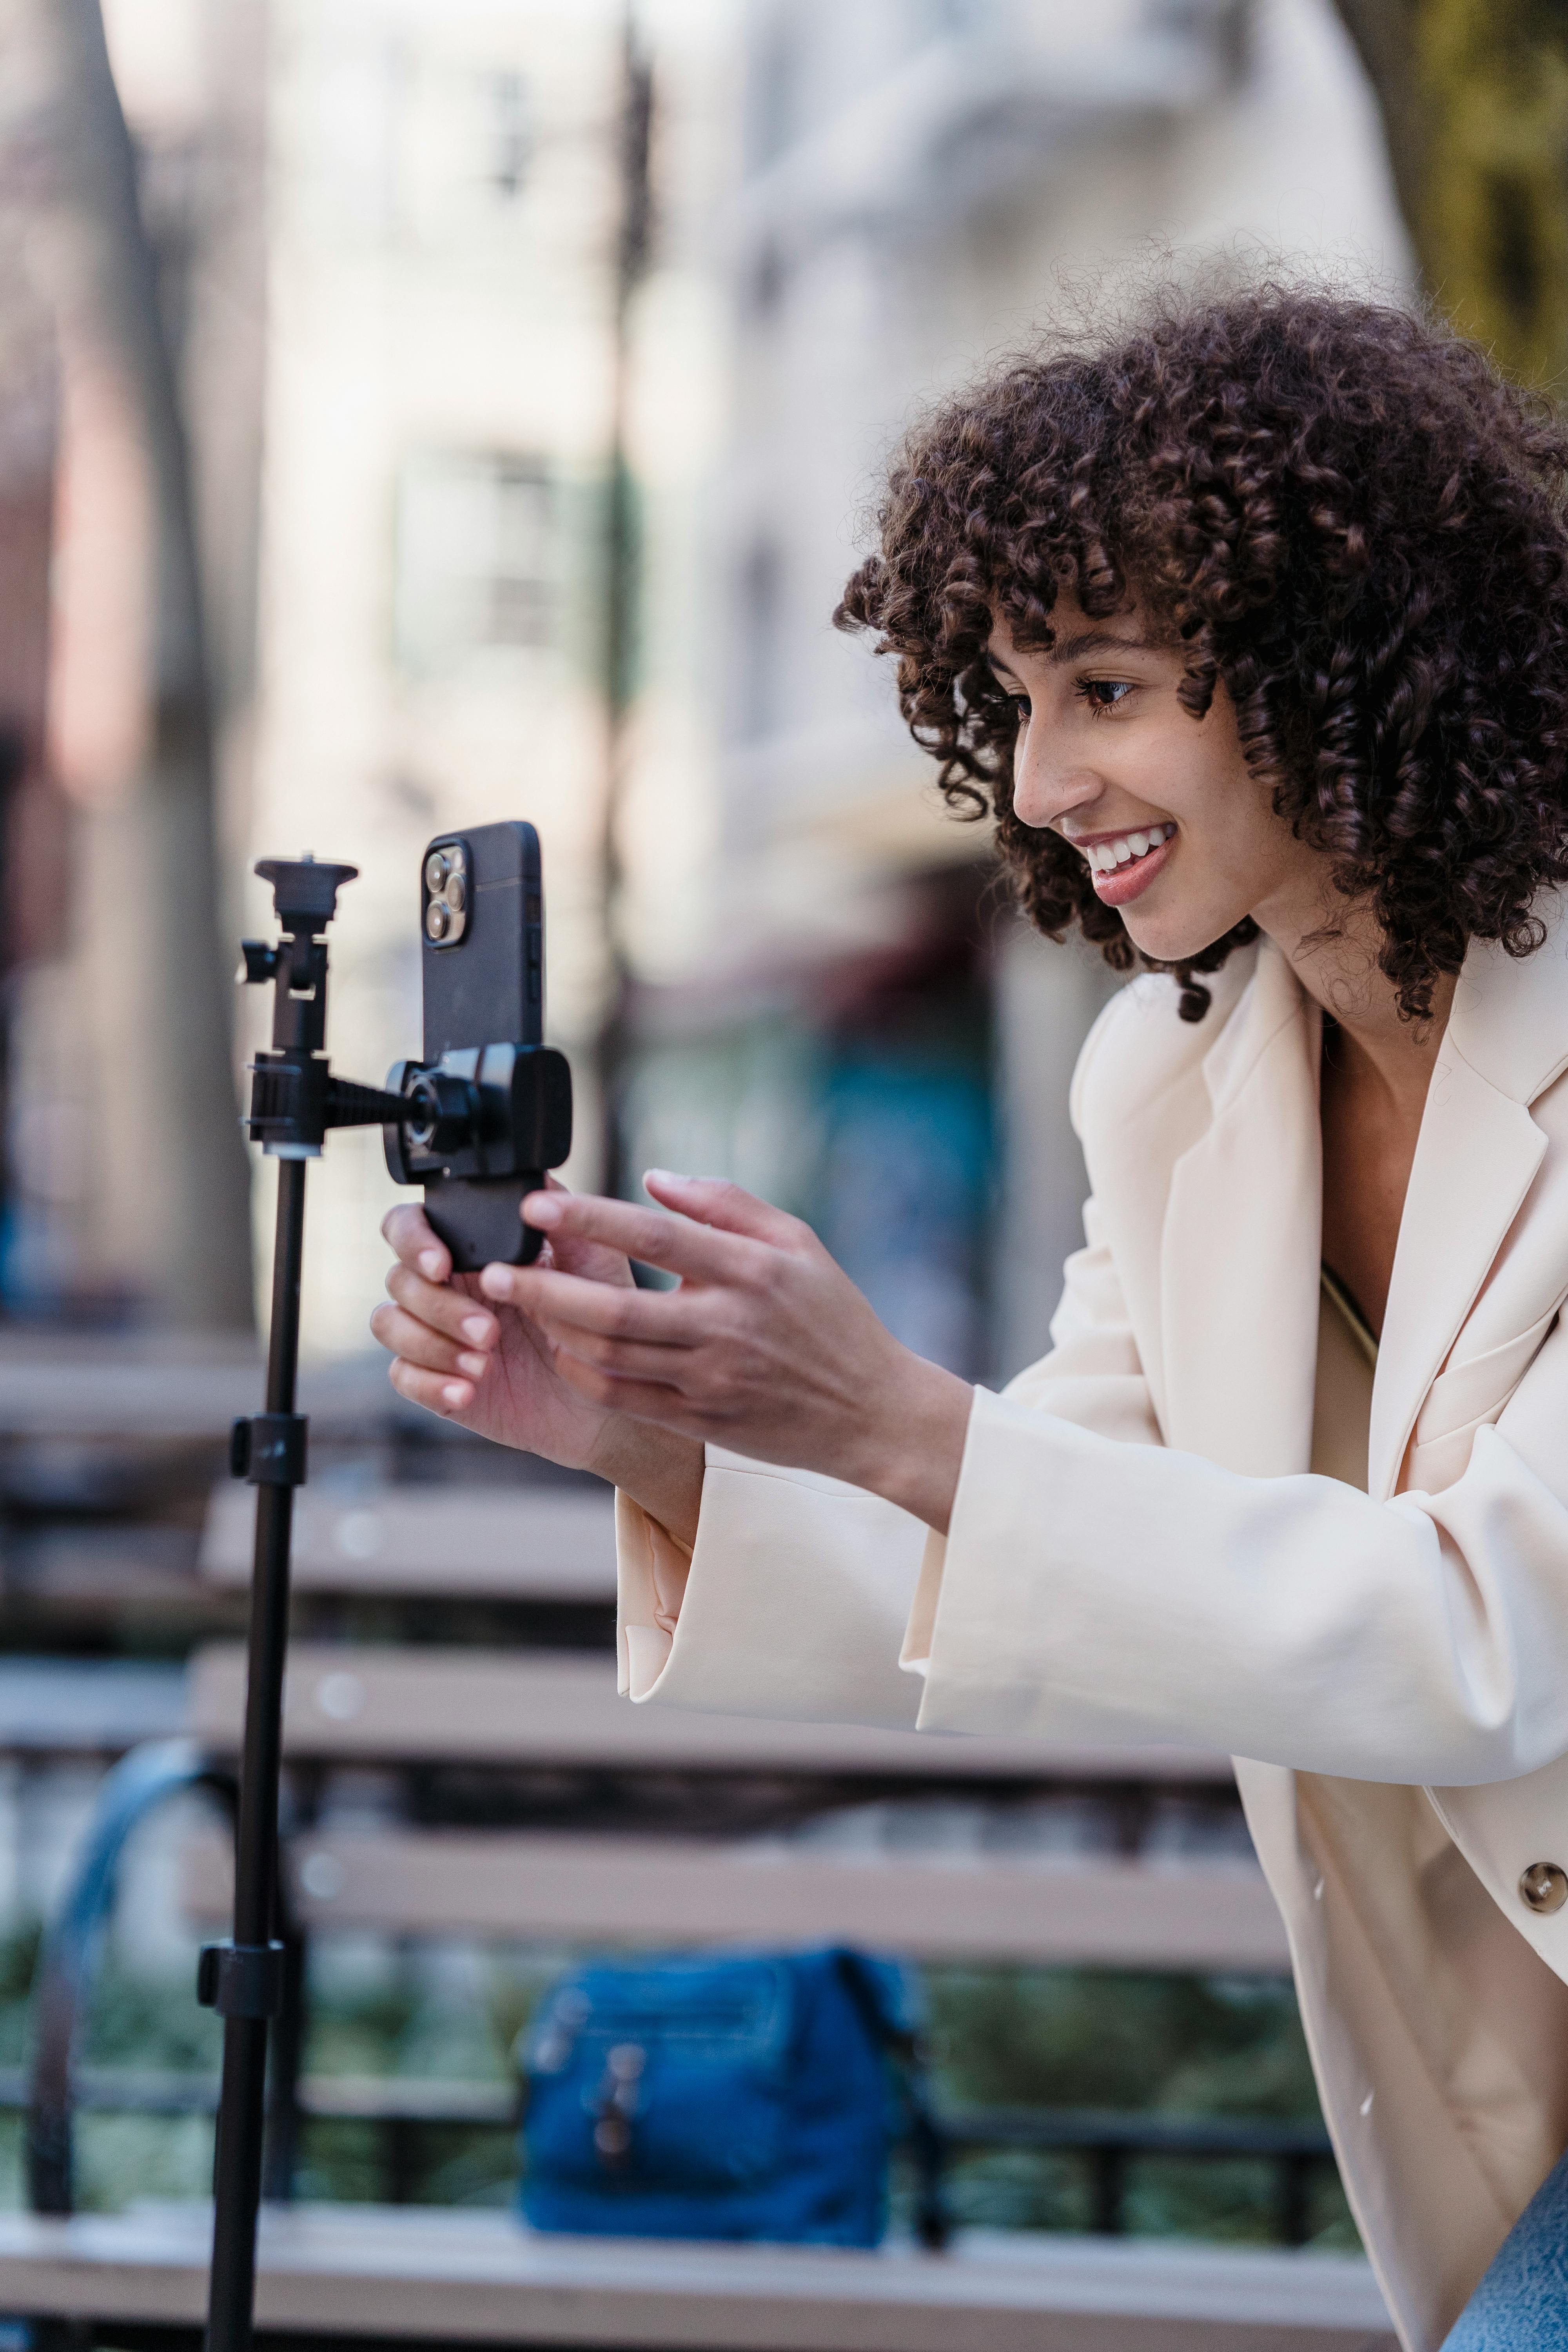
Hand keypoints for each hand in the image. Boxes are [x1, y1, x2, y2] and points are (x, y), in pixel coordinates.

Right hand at [371, 1186, 705, 1545]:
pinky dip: (429, 1384)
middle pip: (399, 1278)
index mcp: (473, 1250)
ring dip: (430, 1343)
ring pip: (388, 1323)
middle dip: (439, 1304)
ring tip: (482, 1362)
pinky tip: (466, 1392)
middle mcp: (447, 1286)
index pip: (409, 1226)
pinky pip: (402, 1376)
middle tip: (491, 1331)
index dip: (413, 1240)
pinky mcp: (436, 1379)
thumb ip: (563, 1219)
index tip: (442, 1264)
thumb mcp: (594, 1264)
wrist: (608, 1395)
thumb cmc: (602, 1321)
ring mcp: (436, 1333)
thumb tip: (534, 1184)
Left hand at [481, 1172, 972, 1532]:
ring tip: (515, 1303)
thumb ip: (725, 1203)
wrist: (871, 1411)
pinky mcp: (702, 1420)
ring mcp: (712, 1380)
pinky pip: (625, 1399)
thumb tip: (652, 1178)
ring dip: (552, 1330)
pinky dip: (583, 1374)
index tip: (538, 1206)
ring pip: (609, 1358)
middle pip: (614, 1309)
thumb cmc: (831, 1316)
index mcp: (752, 1272)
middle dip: (541, 1288)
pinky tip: (560, 1349)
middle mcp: (727, 1327)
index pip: (655, 1237)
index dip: (590, 1219)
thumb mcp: (797, 1241)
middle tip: (491, 1270)